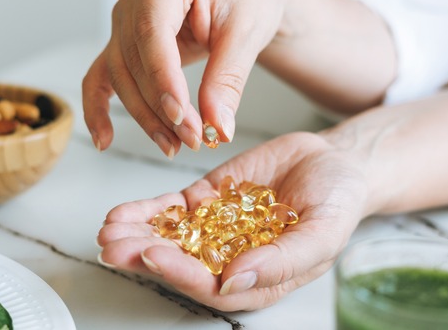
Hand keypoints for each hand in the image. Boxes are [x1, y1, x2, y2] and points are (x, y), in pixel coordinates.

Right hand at [82, 0, 291, 156]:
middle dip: (161, 105)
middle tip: (192, 138)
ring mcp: (124, 11)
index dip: (162, 77)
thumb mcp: (248, 35)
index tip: (180, 115)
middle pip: (134, 56)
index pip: (152, 29)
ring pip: (121, 73)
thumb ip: (227, 80)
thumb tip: (217, 126)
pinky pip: (103, 73)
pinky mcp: (123, 37)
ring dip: (145, 114)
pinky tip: (105, 139)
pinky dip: (99, 106)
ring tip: (175, 144)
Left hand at [96, 131, 366, 310]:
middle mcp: (230, 258)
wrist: (335, 162)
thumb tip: (235, 282)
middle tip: (114, 247)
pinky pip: (171, 209)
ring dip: (136, 235)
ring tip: (109, 230)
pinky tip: (121, 213)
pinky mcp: (207, 200)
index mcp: (257, 278)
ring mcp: (215, 228)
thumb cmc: (338, 202)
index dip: (180, 274)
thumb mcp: (322, 233)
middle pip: (180, 264)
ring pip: (169, 237)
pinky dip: (146, 211)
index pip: (211, 286)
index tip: (154, 256)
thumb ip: (281, 260)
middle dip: (144, 256)